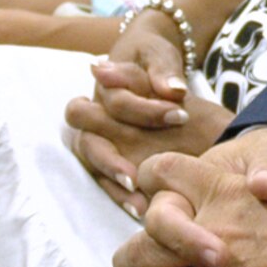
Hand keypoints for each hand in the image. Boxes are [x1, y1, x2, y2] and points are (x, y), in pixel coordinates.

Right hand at [66, 57, 231, 217]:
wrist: (157, 70)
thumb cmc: (155, 60)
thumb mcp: (161, 56)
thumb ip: (164, 70)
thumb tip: (173, 90)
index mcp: (104, 86)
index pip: (116, 102)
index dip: (146, 110)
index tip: (182, 116)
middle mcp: (94, 115)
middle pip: (85, 138)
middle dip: (109, 159)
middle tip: (137, 176)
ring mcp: (98, 139)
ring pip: (91, 163)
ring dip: (113, 182)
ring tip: (141, 203)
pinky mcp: (107, 160)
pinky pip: (104, 181)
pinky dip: (120, 196)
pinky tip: (143, 210)